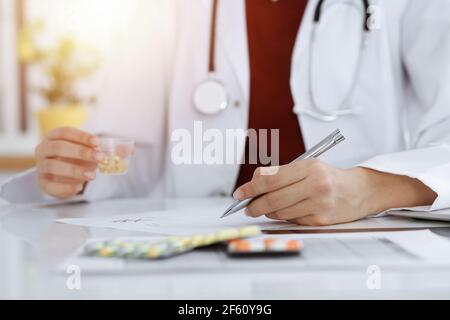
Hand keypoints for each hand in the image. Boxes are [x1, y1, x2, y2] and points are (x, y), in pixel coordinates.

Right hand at [35, 127, 105, 198]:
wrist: (59, 173)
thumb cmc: (76, 157)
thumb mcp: (90, 150)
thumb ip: (109, 150)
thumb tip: (131, 150)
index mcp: (54, 136)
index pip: (65, 132)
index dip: (81, 136)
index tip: (98, 142)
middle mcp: (44, 149)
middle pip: (59, 147)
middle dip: (81, 152)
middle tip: (100, 158)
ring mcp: (41, 166)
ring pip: (53, 166)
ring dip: (74, 170)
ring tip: (92, 175)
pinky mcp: (42, 183)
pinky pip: (50, 186)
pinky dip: (65, 187)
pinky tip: (79, 187)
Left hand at [233, 159, 436, 225]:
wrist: (361, 190)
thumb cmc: (329, 176)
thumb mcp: (307, 166)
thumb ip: (280, 173)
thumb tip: (253, 183)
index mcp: (309, 167)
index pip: (270, 179)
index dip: (250, 188)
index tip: (239, 193)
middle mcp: (315, 185)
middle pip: (272, 199)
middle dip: (254, 205)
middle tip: (247, 207)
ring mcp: (319, 204)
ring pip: (280, 212)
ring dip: (268, 211)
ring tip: (267, 207)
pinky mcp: (322, 220)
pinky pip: (292, 221)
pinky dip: (284, 217)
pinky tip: (287, 211)